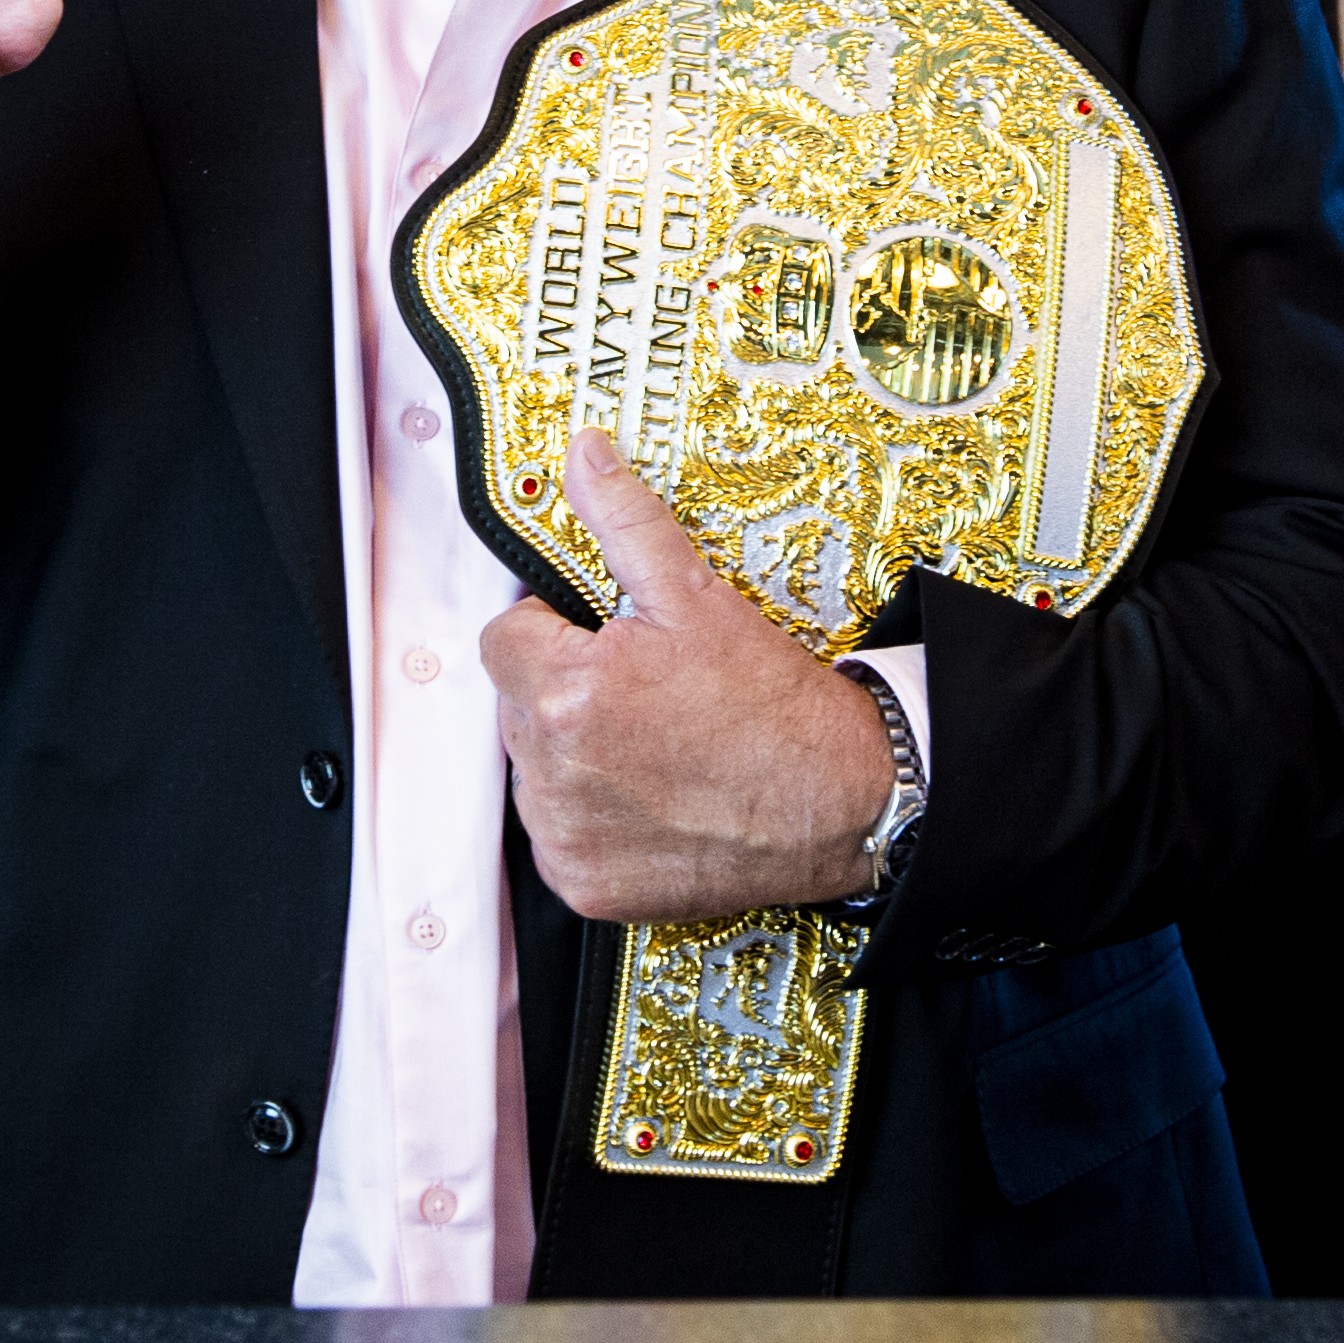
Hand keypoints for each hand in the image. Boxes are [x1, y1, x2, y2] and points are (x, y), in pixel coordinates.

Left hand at [485, 430, 897, 922]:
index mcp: (568, 692)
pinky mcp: (584, 885)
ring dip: (572, 754)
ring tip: (651, 746)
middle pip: (516, 704)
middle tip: (642, 693)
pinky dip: (590, 817)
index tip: (603, 640)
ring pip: (533, 770)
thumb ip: (625, 521)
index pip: (504, 638)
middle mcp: (554, 772)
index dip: (553, 629)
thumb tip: (584, 458)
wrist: (839, 804)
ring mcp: (566, 836)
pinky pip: (556, 835)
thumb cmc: (775, 707)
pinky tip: (650, 797)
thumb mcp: (698, 596)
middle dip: (564, 689)